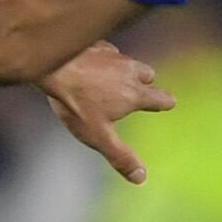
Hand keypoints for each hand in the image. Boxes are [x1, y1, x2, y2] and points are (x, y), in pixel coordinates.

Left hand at [37, 40, 171, 182]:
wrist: (53, 66)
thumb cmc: (76, 102)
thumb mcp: (98, 136)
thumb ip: (120, 156)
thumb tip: (141, 178)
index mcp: (134, 94)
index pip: (160, 98)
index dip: (164, 102)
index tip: (167, 103)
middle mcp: (129, 70)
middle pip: (147, 74)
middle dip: (145, 81)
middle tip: (137, 89)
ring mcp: (113, 54)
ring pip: (127, 60)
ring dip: (123, 68)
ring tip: (110, 77)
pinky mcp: (95, 44)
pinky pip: (105, 50)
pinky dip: (101, 57)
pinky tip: (89, 62)